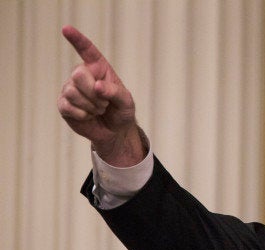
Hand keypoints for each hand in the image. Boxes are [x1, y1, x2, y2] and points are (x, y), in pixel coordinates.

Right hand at [57, 25, 144, 165]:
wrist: (114, 131)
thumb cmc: (122, 111)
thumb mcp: (126, 102)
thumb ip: (114, 92)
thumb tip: (97, 86)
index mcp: (99, 68)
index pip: (87, 50)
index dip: (77, 39)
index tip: (66, 29)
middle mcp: (82, 75)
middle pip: (78, 74)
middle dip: (94, 92)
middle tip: (104, 103)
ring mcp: (70, 89)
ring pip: (72, 92)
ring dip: (90, 106)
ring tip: (98, 109)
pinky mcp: (63, 104)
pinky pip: (68, 106)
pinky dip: (83, 115)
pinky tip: (87, 116)